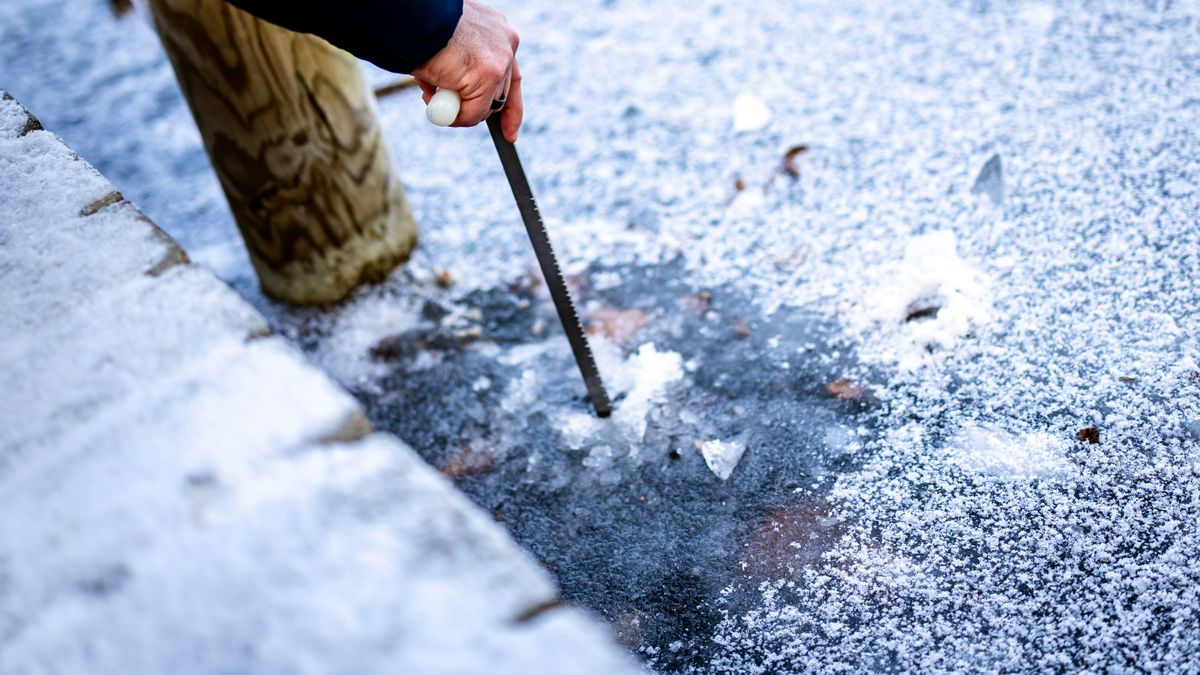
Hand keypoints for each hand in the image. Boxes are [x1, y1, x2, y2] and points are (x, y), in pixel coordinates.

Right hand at [412, 0, 522, 141]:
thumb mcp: (448, 47)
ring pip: (486, 107)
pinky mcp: (488, 74)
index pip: (512, 74)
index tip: (509, 131)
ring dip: (458, 110)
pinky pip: (473, 113)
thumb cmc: (420, 29)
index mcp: (497, 31)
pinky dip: (453, 115)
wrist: (411, 17)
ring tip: (431, 95)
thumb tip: (454, 94)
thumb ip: (461, 70)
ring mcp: (500, 59)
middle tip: (454, 117)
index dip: (510, 106)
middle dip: (481, 113)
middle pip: (503, 94)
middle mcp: (506, 41)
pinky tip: (433, 98)